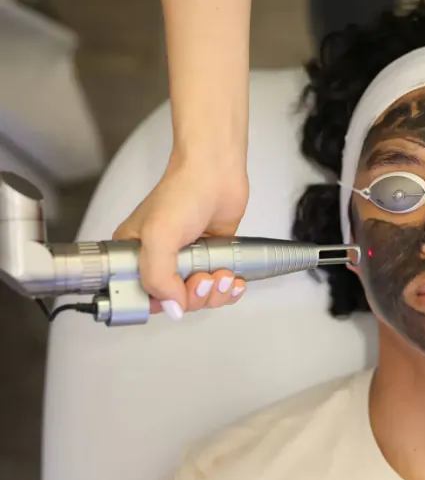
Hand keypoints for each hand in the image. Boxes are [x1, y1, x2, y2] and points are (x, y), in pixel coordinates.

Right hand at [113, 153, 249, 319]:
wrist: (217, 172)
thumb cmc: (182, 193)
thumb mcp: (158, 237)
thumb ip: (158, 276)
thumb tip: (172, 307)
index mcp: (134, 254)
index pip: (143, 297)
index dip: (164, 303)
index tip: (177, 294)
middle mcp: (161, 260)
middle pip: (177, 301)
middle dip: (196, 297)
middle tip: (203, 278)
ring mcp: (189, 259)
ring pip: (201, 297)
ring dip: (215, 293)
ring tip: (222, 275)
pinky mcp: (214, 256)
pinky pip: (220, 287)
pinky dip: (229, 289)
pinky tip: (234, 281)